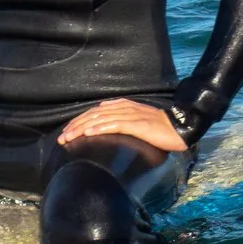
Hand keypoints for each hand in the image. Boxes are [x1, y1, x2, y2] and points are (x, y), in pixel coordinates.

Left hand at [58, 98, 188, 153]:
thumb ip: (122, 121)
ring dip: (82, 129)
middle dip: (75, 126)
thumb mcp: (137, 122)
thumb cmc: (160, 128)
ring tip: (69, 137)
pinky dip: (100, 128)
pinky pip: (114, 125)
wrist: (180, 128)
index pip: (95, 112)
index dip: (79, 121)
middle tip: (62, 137)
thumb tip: (104, 126)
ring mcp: (130, 115)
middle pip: (93, 115)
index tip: (67, 132)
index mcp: (123, 106)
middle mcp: (124, 108)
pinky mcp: (137, 124)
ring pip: (100, 120)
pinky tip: (89, 134)